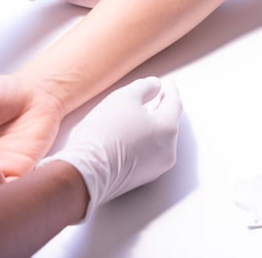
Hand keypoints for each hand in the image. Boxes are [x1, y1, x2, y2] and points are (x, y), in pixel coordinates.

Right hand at [39, 76, 181, 220]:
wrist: (86, 171)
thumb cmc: (105, 132)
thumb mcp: (125, 97)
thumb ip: (145, 87)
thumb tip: (155, 86)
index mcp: (168, 130)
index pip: (174, 104)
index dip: (170, 90)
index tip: (166, 84)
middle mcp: (168, 151)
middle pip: (168, 123)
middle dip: (160, 108)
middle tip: (152, 97)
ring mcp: (156, 168)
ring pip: (159, 140)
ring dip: (151, 126)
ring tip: (136, 116)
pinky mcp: (142, 178)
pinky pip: (148, 153)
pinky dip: (143, 141)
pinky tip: (128, 135)